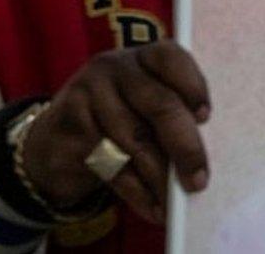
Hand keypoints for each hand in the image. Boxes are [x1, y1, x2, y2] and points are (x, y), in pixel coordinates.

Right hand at [21, 40, 210, 223]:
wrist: (58, 140)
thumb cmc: (122, 120)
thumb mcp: (146, 107)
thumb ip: (173, 117)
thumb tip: (201, 158)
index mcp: (145, 57)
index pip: (173, 58)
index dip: (193, 86)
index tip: (205, 117)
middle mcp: (116, 68)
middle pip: (161, 105)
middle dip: (185, 148)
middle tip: (198, 181)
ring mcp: (89, 94)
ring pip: (136, 141)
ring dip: (161, 179)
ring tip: (176, 203)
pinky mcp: (70, 126)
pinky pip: (111, 164)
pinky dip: (137, 192)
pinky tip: (153, 207)